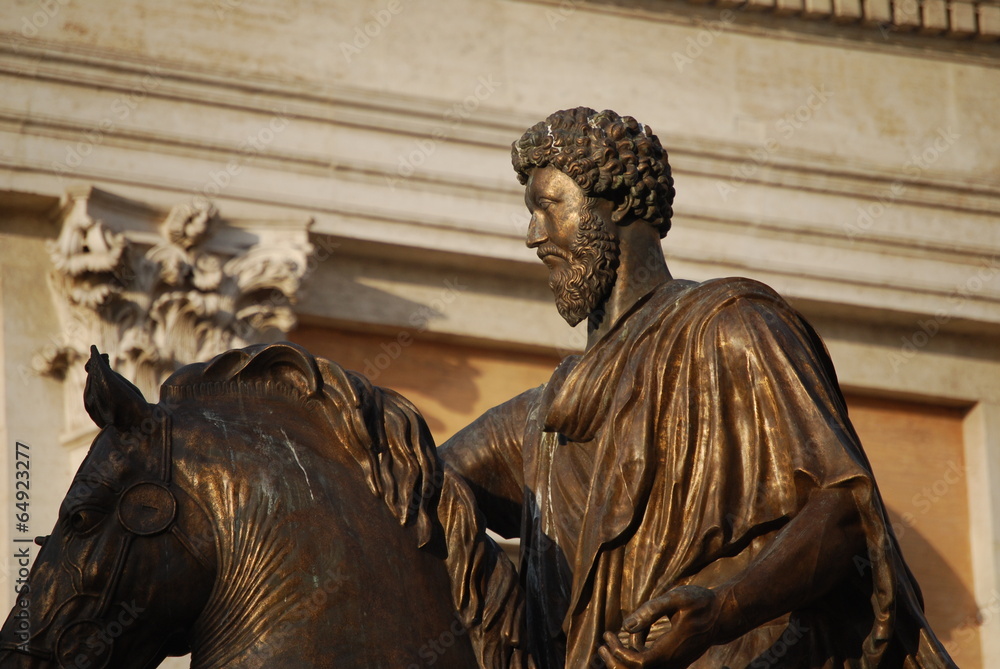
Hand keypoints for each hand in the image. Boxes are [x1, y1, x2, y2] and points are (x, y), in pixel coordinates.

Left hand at [597, 585, 724, 667]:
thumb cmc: (700, 602)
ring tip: (610, 640)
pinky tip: (633, 636)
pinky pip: (651, 665)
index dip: (620, 653)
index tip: (609, 635)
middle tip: (603, 643)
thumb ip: (651, 610)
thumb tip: (625, 626)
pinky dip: (636, 656)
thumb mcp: (676, 598)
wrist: (722, 615)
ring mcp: (675, 664)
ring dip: (624, 659)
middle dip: (616, 661)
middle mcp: (673, 662)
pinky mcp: (675, 661)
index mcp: (671, 650)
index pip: (639, 663)